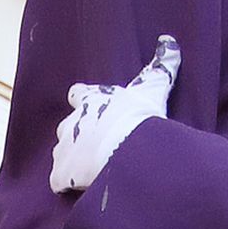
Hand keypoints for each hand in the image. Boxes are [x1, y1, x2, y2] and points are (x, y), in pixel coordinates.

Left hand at [50, 35, 180, 195]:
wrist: (126, 151)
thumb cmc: (138, 117)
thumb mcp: (152, 88)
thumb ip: (161, 65)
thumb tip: (168, 40)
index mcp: (89, 101)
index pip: (78, 95)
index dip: (83, 101)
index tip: (90, 107)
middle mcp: (71, 122)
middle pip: (68, 127)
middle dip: (80, 135)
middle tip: (101, 145)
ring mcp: (63, 149)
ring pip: (62, 153)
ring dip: (74, 160)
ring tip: (94, 170)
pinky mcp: (60, 175)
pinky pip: (58, 181)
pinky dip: (67, 185)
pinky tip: (84, 188)